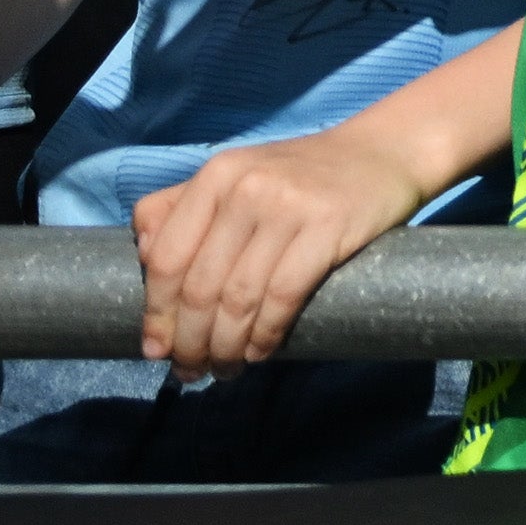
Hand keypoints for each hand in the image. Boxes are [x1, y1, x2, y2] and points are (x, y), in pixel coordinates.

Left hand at [132, 123, 436, 371]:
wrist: (384, 152)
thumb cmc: (302, 175)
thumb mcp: (238, 175)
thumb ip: (184, 207)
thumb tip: (141, 259)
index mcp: (216, 175)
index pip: (165, 256)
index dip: (156, 312)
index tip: (156, 349)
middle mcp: (246, 186)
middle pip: (200, 286)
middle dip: (189, 342)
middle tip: (192, 371)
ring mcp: (289, 206)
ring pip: (238, 299)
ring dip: (226, 347)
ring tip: (225, 368)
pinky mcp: (328, 228)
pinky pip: (283, 297)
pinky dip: (265, 335)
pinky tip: (261, 351)